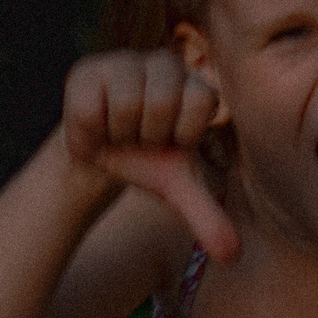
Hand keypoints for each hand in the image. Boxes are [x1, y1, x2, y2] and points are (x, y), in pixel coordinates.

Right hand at [59, 49, 238, 258]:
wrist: (96, 156)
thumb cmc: (145, 163)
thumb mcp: (177, 189)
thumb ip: (207, 216)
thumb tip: (233, 257)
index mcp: (194, 82)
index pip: (200, 104)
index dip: (180, 135)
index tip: (169, 142)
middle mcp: (163, 62)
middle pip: (160, 103)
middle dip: (146, 135)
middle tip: (141, 137)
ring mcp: (122, 60)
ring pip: (125, 105)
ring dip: (117, 133)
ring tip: (118, 130)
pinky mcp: (85, 70)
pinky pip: (89, 110)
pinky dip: (89, 133)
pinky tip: (94, 127)